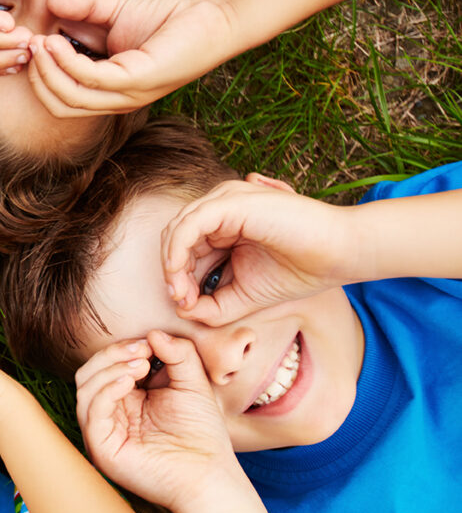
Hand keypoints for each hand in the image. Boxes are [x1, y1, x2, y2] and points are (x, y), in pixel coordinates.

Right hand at [25, 0, 237, 115]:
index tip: (29, 43)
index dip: (39, 75)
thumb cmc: (172, 18)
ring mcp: (128, 94)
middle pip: (60, 105)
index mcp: (110, 89)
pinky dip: (67, 62)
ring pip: (70, 98)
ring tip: (39, 41)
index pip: (62, 98)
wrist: (214, 18)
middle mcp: (117, 100)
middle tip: (28, 45)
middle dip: (37, 77)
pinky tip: (56, 40)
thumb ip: (84, 7)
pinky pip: (90, 79)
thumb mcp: (116, 11)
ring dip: (47, 70)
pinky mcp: (138, 81)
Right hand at [76, 332, 241, 512]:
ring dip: (109, 369)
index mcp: (126, 399)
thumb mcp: (193, 383)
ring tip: (139, 366)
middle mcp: (110, 415)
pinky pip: (91, 412)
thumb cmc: (202, 433)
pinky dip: (106, 390)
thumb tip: (154, 332)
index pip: (107, 366)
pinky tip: (129, 382)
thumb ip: (178, 354)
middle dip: (112, 354)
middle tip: (142, 350)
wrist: (209, 474)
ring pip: (85, 388)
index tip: (149, 342)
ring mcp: (104, 432)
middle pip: (89, 373)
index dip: (122, 348)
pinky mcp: (102, 448)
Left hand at [161, 174, 356, 323]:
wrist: (340, 255)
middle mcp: (222, 209)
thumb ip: (213, 306)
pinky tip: (180, 272)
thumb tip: (181, 310)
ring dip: (173, 264)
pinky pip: (190, 222)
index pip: (184, 249)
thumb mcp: (245, 296)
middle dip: (172, 273)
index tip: (185, 306)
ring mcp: (226, 202)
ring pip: (178, 229)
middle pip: (175, 238)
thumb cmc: (299, 272)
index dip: (177, 278)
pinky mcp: (232, 202)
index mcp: (224, 227)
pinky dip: (178, 249)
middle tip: (181, 301)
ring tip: (182, 293)